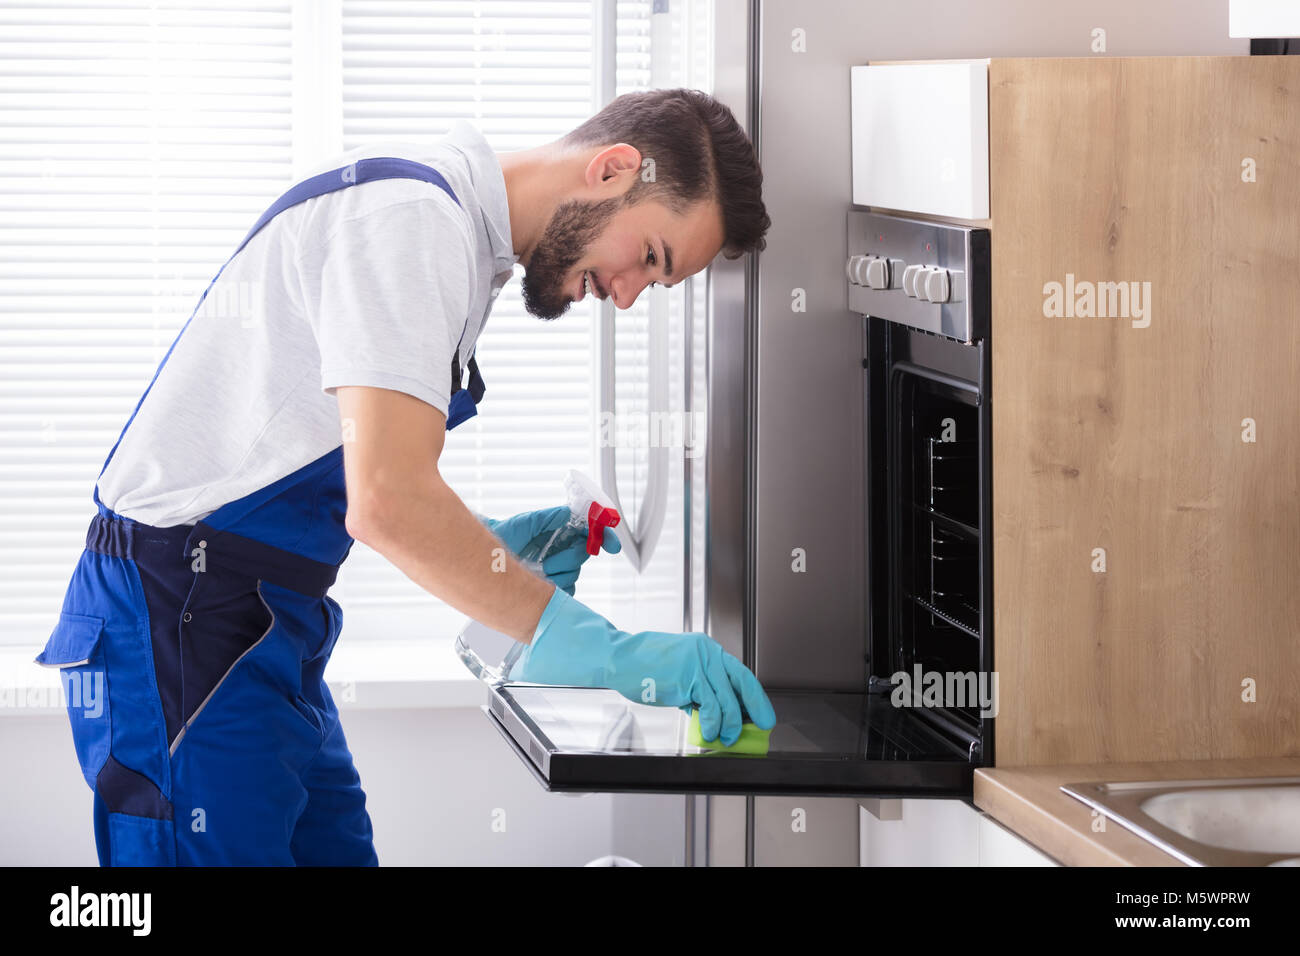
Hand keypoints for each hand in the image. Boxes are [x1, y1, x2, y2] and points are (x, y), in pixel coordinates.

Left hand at [480, 506, 620, 593]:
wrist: (486, 558)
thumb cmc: (504, 535)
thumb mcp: (527, 523)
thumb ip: (551, 517)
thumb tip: (570, 513)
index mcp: (561, 532)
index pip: (592, 533)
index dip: (606, 537)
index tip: (612, 546)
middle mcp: (562, 550)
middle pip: (584, 555)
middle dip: (568, 557)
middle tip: (548, 560)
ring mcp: (559, 569)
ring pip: (574, 574)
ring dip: (556, 573)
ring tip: (535, 570)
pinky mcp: (554, 588)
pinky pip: (567, 591)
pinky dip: (555, 588)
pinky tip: (539, 582)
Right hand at [515, 588, 776, 746]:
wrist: (620, 658)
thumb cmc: (646, 666)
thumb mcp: (680, 673)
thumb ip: (698, 689)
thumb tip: (716, 714)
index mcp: (707, 651)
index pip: (740, 674)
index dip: (755, 696)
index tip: (763, 713)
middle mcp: (707, 654)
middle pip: (741, 684)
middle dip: (753, 710)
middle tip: (760, 727)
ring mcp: (698, 664)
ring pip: (726, 699)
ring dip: (730, 724)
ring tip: (727, 738)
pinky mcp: (687, 677)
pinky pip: (708, 705)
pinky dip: (711, 723)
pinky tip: (709, 733)